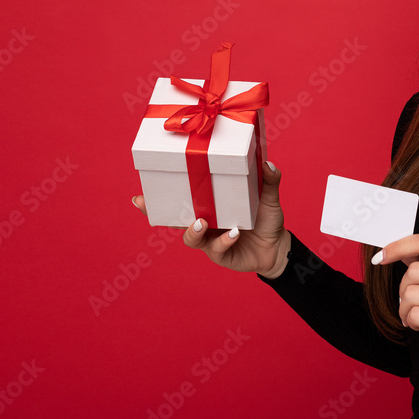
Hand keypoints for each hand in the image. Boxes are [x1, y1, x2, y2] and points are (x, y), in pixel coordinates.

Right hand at [132, 160, 290, 278]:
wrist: (278, 247)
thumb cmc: (267, 219)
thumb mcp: (268, 197)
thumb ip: (268, 181)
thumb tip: (267, 163)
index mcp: (209, 206)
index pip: (181, 201)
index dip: (160, 199)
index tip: (140, 193)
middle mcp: (205, 224)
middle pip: (174, 220)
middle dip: (158, 213)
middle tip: (147, 203)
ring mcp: (211, 241)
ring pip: (191, 238)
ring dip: (193, 229)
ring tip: (202, 221)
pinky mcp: (222, 255)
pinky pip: (217, 249)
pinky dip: (224, 240)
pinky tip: (233, 232)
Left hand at [375, 233, 418, 366]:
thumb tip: (397, 249)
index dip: (398, 247)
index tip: (380, 257)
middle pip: (413, 271)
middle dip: (404, 288)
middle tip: (412, 301)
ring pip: (410, 294)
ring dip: (405, 308)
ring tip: (417, 315)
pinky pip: (414, 314)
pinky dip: (411, 321)